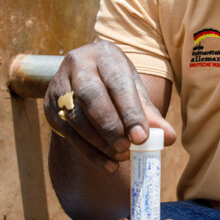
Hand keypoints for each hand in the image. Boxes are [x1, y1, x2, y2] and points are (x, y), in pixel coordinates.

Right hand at [45, 41, 175, 171]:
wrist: (86, 81)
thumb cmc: (116, 86)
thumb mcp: (134, 92)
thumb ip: (150, 114)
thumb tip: (168, 137)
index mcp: (104, 55)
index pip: (117, 82)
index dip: (129, 111)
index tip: (141, 137)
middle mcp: (78, 64)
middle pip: (90, 96)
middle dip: (110, 126)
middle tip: (126, 149)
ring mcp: (60, 86)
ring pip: (76, 117)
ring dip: (99, 142)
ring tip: (120, 157)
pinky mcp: (52, 108)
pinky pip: (68, 133)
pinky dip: (90, 152)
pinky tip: (108, 164)